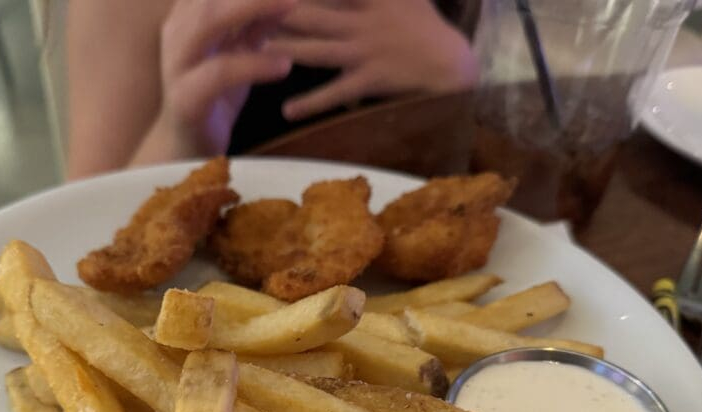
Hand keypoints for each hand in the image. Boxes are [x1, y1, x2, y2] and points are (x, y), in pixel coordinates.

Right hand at [131, 0, 295, 164]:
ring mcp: (177, 64)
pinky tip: (284, 64)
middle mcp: (178, 32)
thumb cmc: (215, 95)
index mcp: (190, 15)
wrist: (186, 149)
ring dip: (252, 8)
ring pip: (210, 22)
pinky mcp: (186, 98)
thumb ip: (256, 22)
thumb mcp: (241, 51)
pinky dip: (253, 65)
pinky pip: (219, 73)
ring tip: (294, 4)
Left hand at [268, 0, 476, 121]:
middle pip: (312, 14)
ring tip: (255, 49)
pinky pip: (336, 92)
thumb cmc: (425, 28)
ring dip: (285, 49)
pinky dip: (312, 102)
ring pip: (317, 50)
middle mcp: (363, 22)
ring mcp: (365, 52)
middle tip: (247, 13)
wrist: (454, 62)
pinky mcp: (371, 79)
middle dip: (279, 12)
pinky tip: (287, 109)